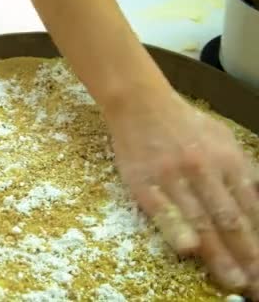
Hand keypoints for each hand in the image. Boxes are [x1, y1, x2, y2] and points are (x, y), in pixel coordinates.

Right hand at [105, 91, 258, 297]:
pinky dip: (175, 229)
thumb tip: (258, 202)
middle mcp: (205, 170)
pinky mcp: (144, 182)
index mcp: (228, 160)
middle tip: (257, 285)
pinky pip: (162, 210)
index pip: (251, 208)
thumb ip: (241, 170)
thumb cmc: (183, 123)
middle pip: (230, 219)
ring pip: (200, 220)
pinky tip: (188, 249)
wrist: (140, 104)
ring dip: (219, 254)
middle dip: (248, 255)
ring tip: (234, 281)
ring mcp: (173, 177)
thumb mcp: (223, 139)